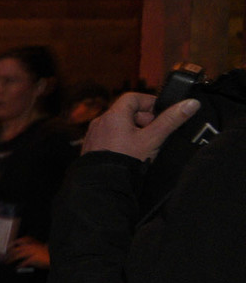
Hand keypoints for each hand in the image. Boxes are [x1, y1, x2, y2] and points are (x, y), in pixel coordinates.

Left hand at [4, 236, 49, 268]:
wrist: (53, 256)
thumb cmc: (46, 254)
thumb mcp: (37, 249)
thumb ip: (29, 249)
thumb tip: (21, 253)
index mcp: (31, 244)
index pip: (19, 241)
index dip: (12, 244)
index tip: (7, 247)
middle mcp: (30, 247)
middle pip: (16, 249)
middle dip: (9, 254)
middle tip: (5, 257)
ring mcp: (31, 252)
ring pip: (18, 255)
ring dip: (11, 259)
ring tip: (7, 262)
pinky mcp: (33, 259)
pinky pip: (24, 262)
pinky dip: (19, 265)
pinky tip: (16, 267)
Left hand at [82, 92, 200, 160]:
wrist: (103, 185)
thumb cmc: (125, 160)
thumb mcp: (152, 139)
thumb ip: (171, 121)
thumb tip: (191, 103)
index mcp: (113, 115)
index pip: (133, 98)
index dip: (149, 102)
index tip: (161, 113)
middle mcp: (100, 122)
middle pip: (126, 112)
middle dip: (144, 120)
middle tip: (156, 132)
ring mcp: (94, 135)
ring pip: (118, 126)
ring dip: (134, 131)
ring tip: (145, 145)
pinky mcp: (91, 148)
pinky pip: (109, 138)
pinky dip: (122, 141)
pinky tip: (131, 154)